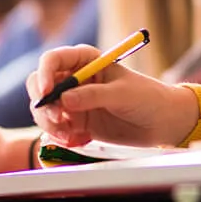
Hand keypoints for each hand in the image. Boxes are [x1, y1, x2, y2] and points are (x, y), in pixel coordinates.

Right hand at [27, 45, 198, 148]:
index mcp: (85, 60)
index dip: (44, 74)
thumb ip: (92, 96)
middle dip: (43, 104)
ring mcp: (72, 101)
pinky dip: (59, 136)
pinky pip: (53, 129)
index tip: (47, 93)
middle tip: (58, 120)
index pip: (52, 60)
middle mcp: (73, 78)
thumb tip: (64, 101)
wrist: (161, 122)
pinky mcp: (75, 122)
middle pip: (39, 86)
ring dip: (50, 124)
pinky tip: (79, 140)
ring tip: (71, 136)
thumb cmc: (146, 98)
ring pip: (43, 110)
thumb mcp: (122, 94)